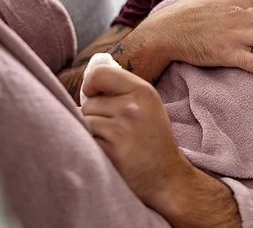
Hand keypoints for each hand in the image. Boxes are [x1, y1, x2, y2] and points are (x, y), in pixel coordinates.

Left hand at [81, 66, 194, 213]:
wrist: (168, 178)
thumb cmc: (153, 141)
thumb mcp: (147, 106)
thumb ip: (123, 91)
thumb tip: (87, 81)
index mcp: (143, 91)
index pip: (99, 74)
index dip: (89, 84)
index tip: (93, 96)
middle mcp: (133, 107)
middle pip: (88, 103)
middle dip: (93, 116)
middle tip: (113, 131)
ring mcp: (122, 130)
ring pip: (84, 122)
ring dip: (91, 134)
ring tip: (111, 143)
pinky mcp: (112, 152)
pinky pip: (85, 141)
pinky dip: (91, 148)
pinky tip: (107, 154)